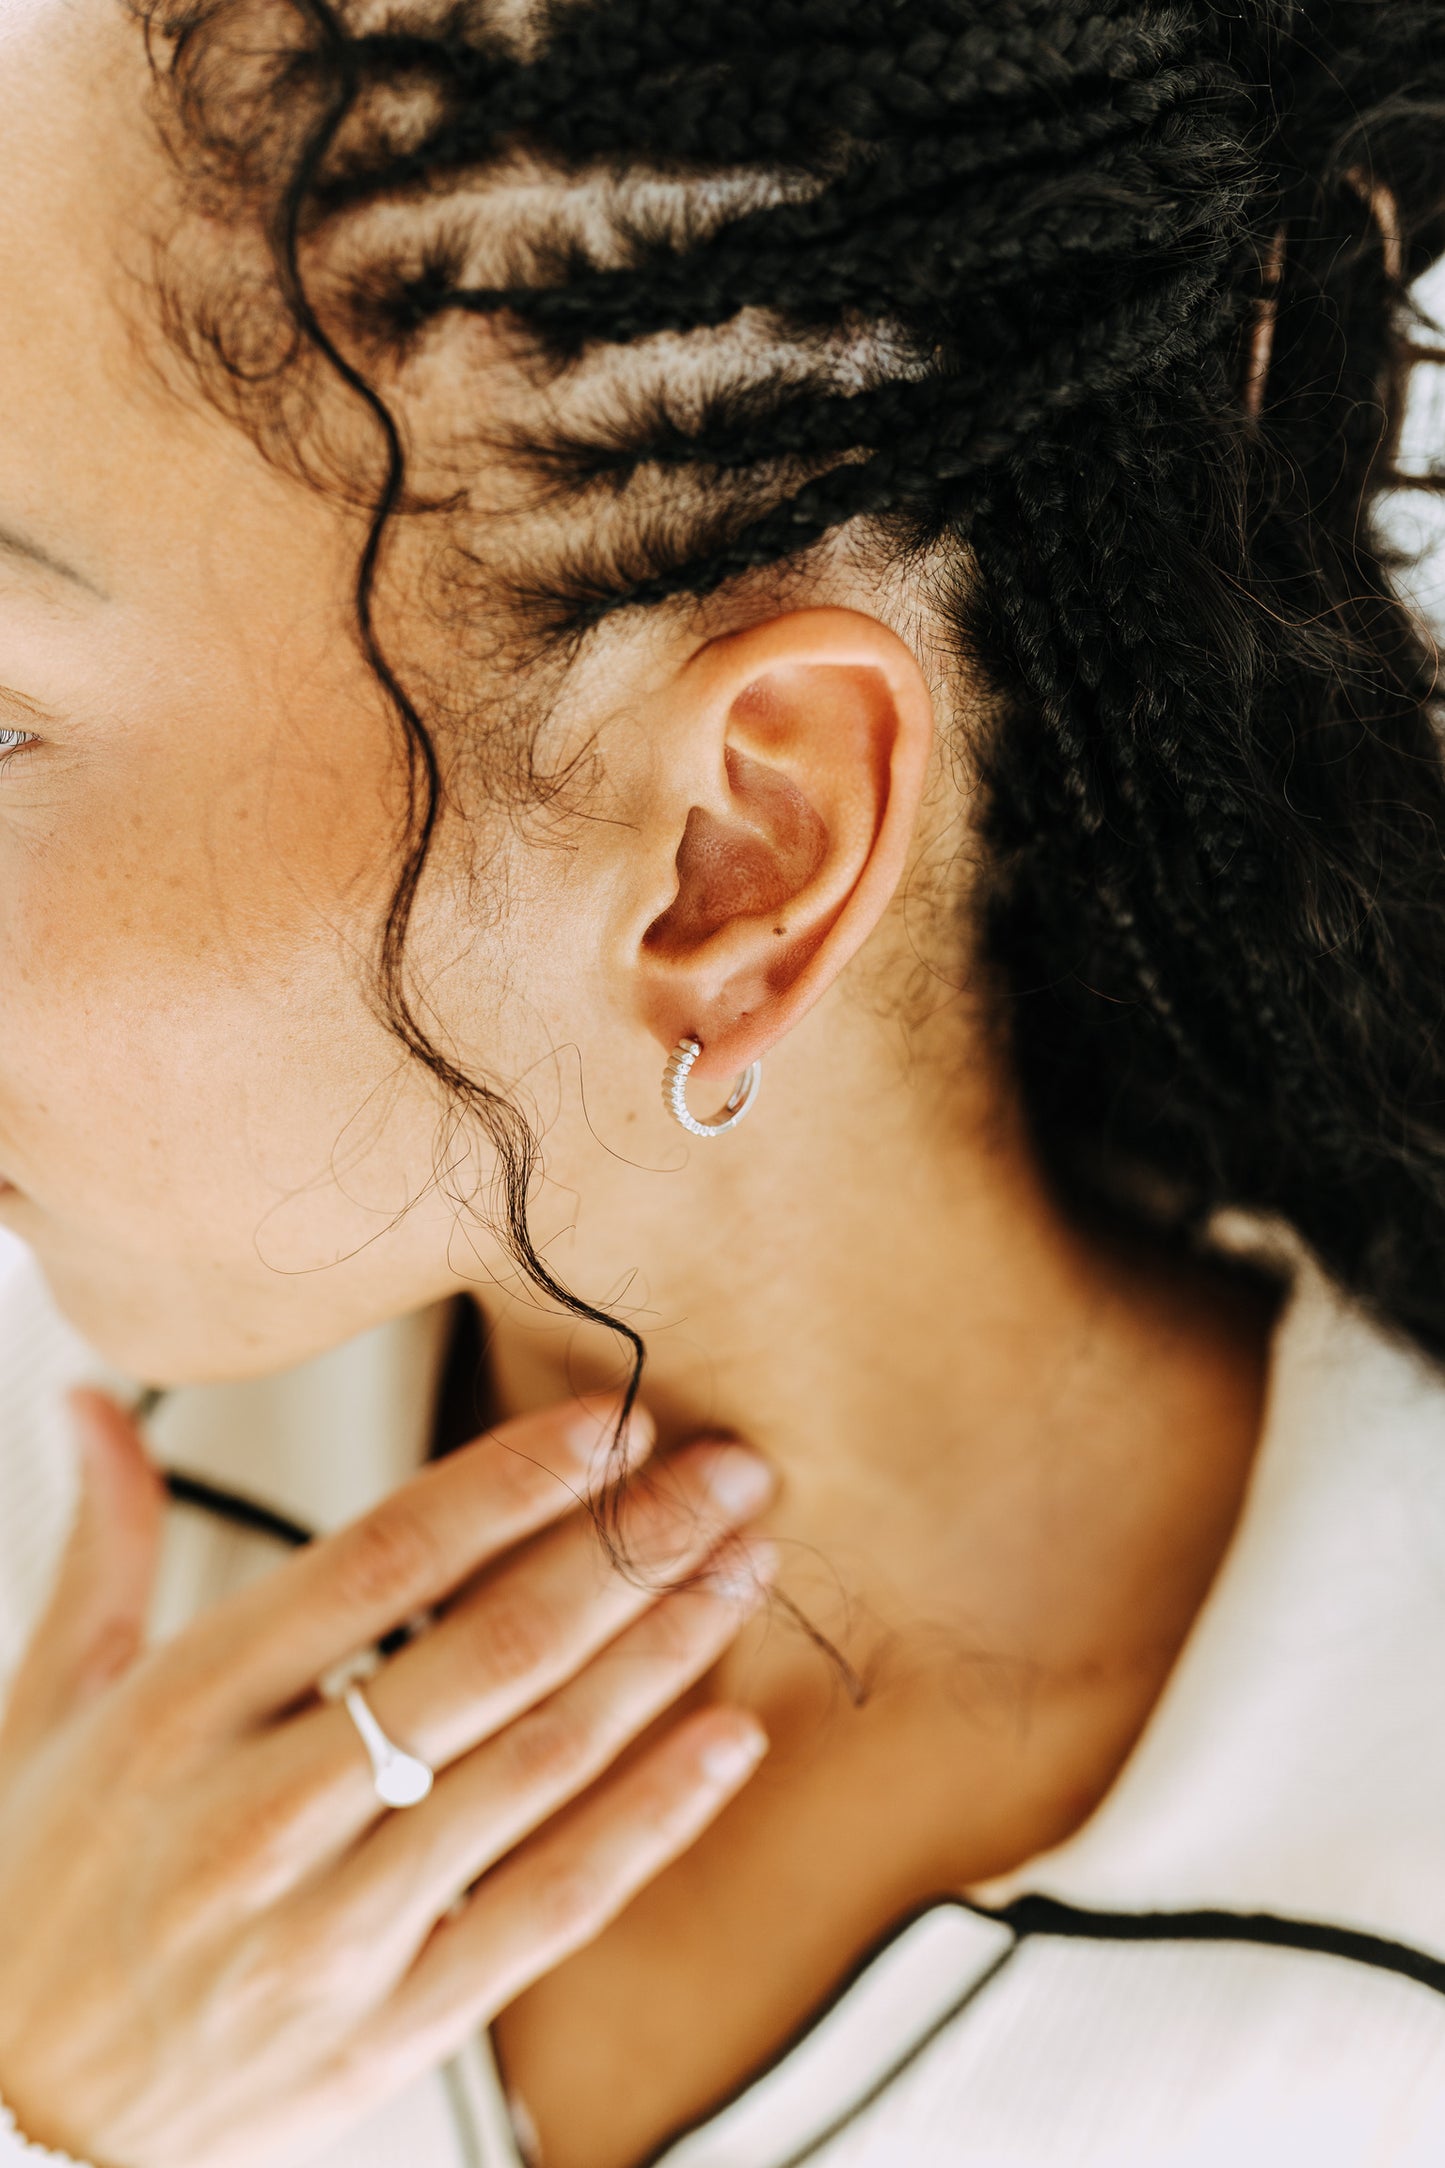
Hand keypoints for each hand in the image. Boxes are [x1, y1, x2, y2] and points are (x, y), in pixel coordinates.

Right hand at [0, 1389, 774, 2167]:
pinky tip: (728, 1741)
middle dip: (626, 1550)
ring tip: (743, 1569)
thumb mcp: (45, 1712)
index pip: (378, 1561)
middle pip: (487, 1651)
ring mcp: (334, 1929)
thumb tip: (98, 1399)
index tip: (609, 1426)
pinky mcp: (390, 2028)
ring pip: (537, 1767)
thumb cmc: (35, 1900)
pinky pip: (547, 1908)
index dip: (509, 1485)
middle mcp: (263, 1812)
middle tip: (729, 1474)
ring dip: (661, 1658)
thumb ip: (102, 1546)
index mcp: (183, 1712)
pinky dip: (651, 1821)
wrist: (5, 2130)